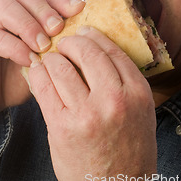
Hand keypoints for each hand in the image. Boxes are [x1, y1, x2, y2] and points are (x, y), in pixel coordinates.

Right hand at [0, 0, 84, 151]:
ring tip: (44, 45)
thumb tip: (90, 33)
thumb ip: (59, 39)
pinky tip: (29, 60)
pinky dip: (14, 46)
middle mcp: (0, 8)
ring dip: (28, 24)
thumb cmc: (18, 73)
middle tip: (58, 28)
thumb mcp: (44, 54)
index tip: (79, 9)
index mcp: (20, 7)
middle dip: (44, 8)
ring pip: (4, 7)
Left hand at [29, 26, 156, 180]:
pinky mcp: (63, 127)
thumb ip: (125, 81)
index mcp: (137, 92)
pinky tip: (38, 71)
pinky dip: (39, 74)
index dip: (94, 36)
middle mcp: (115, 100)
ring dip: (52, 58)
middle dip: (71, 42)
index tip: (84, 31)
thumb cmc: (130, 149)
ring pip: (62, 67)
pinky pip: (45, 88)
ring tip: (49, 58)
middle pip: (87, 53)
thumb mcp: (142, 111)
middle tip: (63, 43)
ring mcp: (87, 114)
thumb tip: (99, 50)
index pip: (112, 50)